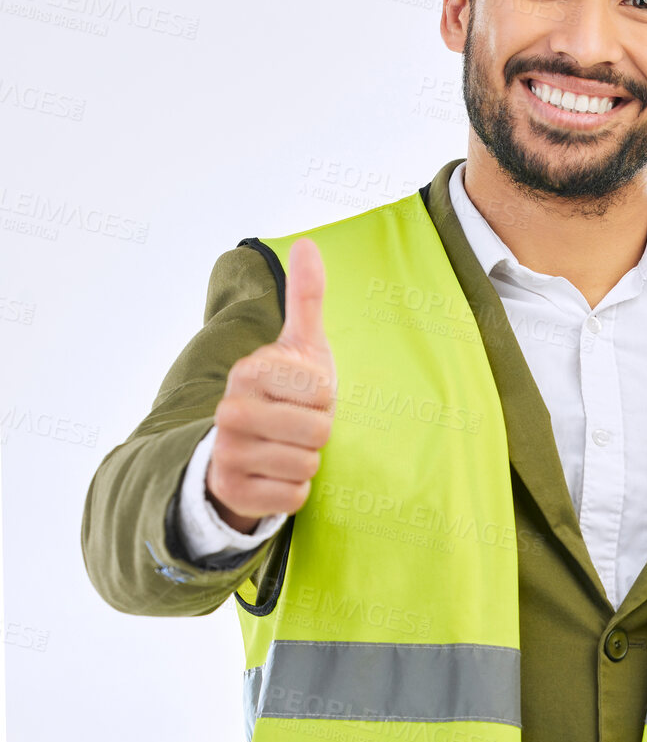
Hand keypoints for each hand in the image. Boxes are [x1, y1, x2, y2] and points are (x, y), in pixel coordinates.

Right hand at [207, 238, 335, 530]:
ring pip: (306, 465)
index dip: (325, 399)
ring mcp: (227, 452)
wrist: (249, 449)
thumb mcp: (300, 346)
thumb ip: (306, 298)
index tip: (304, 397)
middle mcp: (230, 410)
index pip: (322, 392)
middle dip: (318, 433)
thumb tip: (308, 244)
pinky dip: (294, 490)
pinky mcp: (233, 492)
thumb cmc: (286, 394)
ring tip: (285, 449)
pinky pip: (293, 497)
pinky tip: (275, 476)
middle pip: (318, 432)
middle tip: (297, 426)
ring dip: (307, 462)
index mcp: (249, 371)